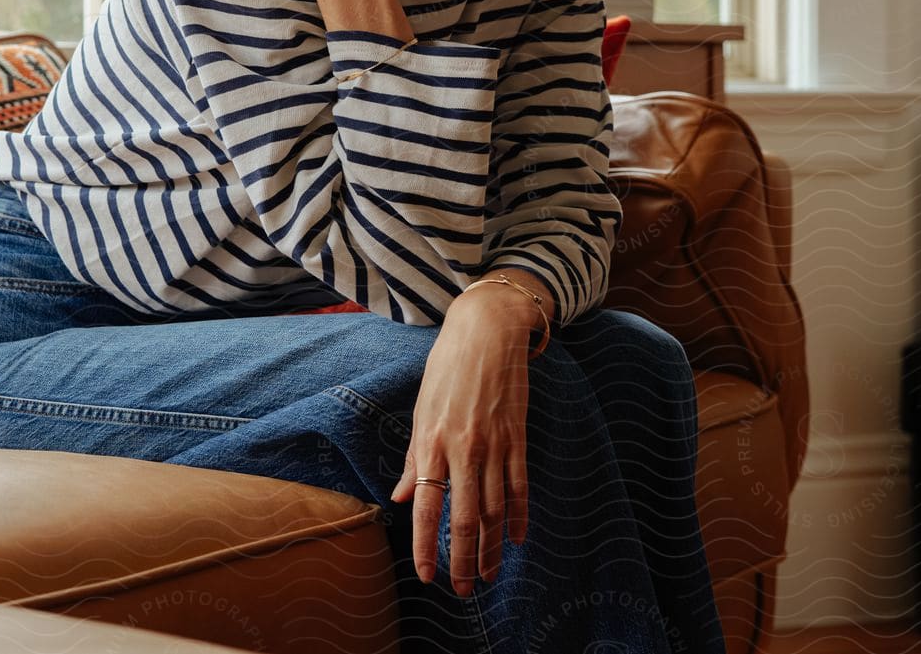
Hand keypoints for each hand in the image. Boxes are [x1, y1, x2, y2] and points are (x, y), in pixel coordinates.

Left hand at [390, 290, 534, 596]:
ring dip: (493, 547)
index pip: (426, 506)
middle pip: (464, 517)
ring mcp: (494, 444)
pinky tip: (518, 539)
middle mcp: (463, 448)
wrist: (487, 331)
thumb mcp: (421, 409)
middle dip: (464, 558)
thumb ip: (412, 457)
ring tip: (490, 574)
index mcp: (432, 441)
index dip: (426, 545)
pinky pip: (520, 487)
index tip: (426, 574)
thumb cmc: (447, 368)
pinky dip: (519, 516)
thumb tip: (400, 498)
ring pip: (495, 509)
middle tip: (465, 588)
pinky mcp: (517, 437)